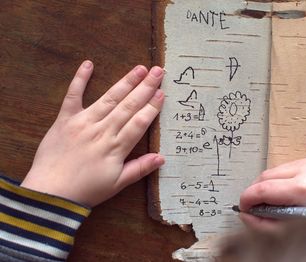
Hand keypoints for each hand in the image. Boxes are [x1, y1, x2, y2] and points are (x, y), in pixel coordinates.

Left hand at [21, 61, 164, 206]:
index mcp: (116, 147)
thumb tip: (162, 158)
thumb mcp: (117, 184)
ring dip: (125, 82)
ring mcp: (83, 123)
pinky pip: (73, 96)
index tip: (162, 93)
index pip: (139, 123)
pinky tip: (88, 64)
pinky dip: (80, 79)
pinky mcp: (65, 120)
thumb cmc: (86, 190)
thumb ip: (139, 169)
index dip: (151, 107)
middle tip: (157, 72)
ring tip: (139, 68)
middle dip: (144, 88)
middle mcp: (102, 131)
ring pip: (108, 99)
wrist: (50, 193)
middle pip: (128, 106)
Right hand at [239, 158, 305, 228]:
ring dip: (265, 187)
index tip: (243, 207)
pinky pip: (279, 170)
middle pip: (264, 177)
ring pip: (270, 172)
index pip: (263, 188)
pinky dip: (274, 182)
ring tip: (270, 203)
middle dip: (255, 193)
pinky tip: (280, 194)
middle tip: (255, 208)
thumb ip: (262, 223)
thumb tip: (246, 213)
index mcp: (304, 187)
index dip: (247, 199)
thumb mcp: (289, 231)